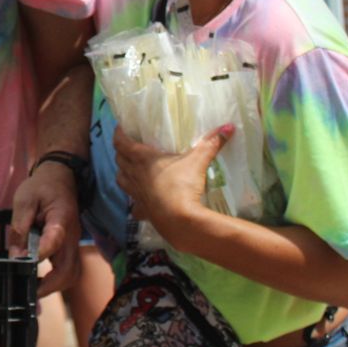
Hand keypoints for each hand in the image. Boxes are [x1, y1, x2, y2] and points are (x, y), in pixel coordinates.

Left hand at [7, 162, 81, 295]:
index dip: (42, 253)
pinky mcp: (70, 248)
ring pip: (73, 273)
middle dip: (51, 285)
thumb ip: (19, 228)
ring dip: (55, 286)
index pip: (55, 239)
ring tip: (34, 291)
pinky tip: (40, 283)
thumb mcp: (24, 201)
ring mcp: (74, 244)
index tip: (27, 265)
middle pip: (70, 269)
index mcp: (60, 219)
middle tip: (30, 292)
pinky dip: (57, 281)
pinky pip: (70, 270)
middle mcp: (72, 235)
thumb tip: (16, 257)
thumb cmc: (41, 187)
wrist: (61, 177)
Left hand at [113, 124, 232, 243]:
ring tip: (129, 170)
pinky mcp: (142, 209)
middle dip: (121, 151)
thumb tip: (228, 126)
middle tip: (127, 146)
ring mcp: (136, 193)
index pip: (121, 142)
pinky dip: (135, 202)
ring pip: (121, 179)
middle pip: (119, 159)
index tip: (120, 127)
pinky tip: (141, 202)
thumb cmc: (183, 185)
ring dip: (122, 173)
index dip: (118, 133)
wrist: (179, 220)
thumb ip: (211, 143)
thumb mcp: (198, 161)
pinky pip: (134, 205)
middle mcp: (134, 174)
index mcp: (142, 159)